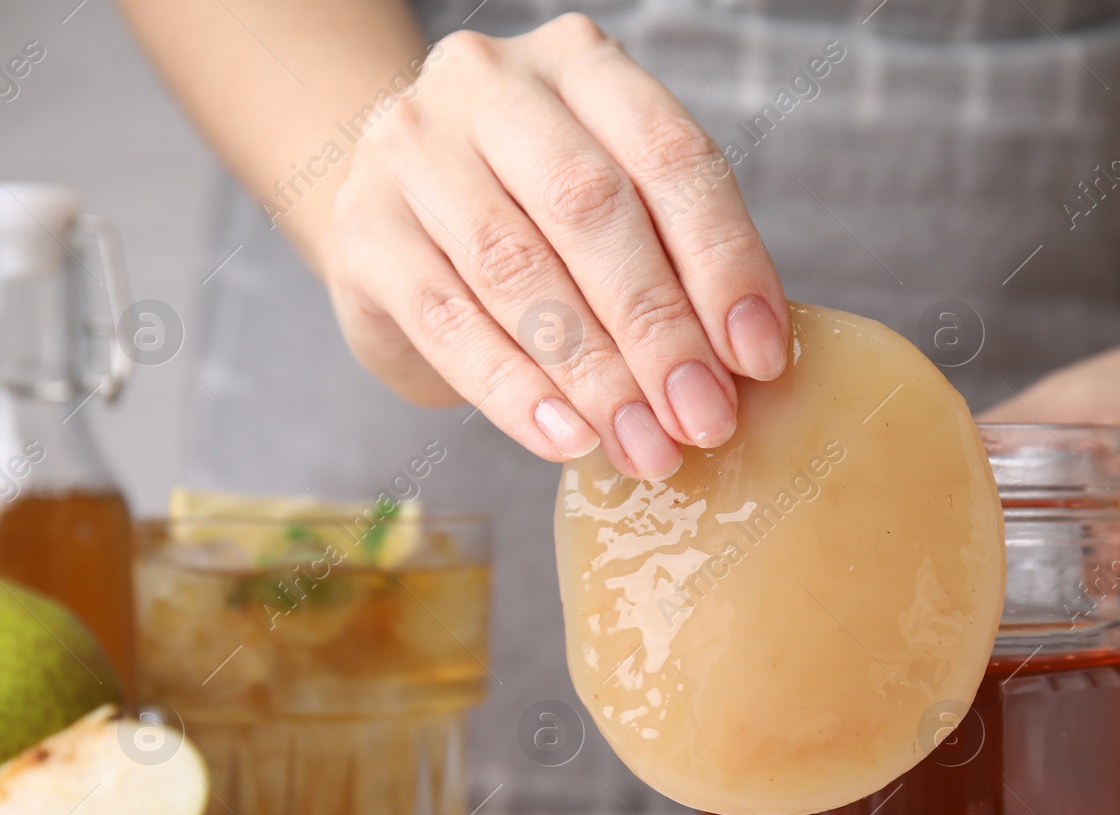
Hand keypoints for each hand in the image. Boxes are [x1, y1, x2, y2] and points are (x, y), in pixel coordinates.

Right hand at [319, 15, 788, 478]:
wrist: (394, 215)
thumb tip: (749, 363)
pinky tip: (567, 439)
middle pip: (590, 208)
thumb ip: (674, 260)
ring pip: (516, 268)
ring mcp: (412, 152)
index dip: (723, 260)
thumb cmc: (535, 220)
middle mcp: (489, 86)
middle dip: (658, 327)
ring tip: (644, 446)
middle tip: (702, 417)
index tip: (757, 357)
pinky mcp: (363, 233)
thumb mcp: (614, 211)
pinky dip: (515, 390)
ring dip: (593, 372)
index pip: (669, 155)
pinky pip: (449, 322)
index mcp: (581, 63)